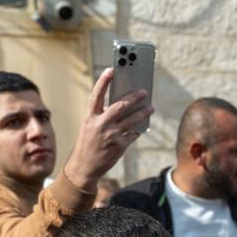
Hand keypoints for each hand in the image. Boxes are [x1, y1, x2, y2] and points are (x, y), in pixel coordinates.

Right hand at [61, 68, 154, 191]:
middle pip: (120, 106)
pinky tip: (141, 128)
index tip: (111, 69)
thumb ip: (101, 116)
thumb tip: (121, 107)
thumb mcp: (89, 127)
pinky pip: (132, 135)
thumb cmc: (87, 144)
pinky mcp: (119, 146)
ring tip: (151, 107)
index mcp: (90, 117)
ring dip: (143, 113)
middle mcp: (100, 124)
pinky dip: (137, 131)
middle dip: (134, 97)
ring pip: (132, 120)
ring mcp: (111, 135)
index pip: (97, 95)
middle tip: (144, 92)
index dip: (103, 81)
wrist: (84, 167)